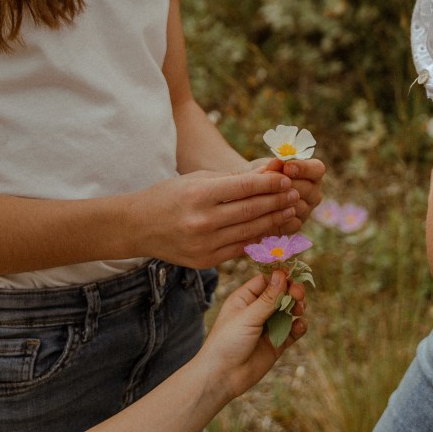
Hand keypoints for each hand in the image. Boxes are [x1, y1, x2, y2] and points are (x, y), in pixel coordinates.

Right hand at [131, 170, 299, 267]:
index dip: (270, 183)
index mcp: (199, 195)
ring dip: (274, 221)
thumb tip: (270, 170)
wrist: (137, 227)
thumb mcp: (198, 179)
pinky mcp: (205, 261)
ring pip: (250, 231)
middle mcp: (202, 221)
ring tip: (289, 210)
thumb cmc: (171, 196)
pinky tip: (271, 229)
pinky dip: (258, 238)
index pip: (245, 187)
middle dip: (278, 201)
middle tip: (295, 194)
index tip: (286, 179)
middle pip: (251, 210)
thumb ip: (234, 178)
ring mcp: (204, 244)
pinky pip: (240, 248)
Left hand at [198, 270, 306, 400]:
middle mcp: (257, 310)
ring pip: (289, 310)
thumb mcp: (247, 317)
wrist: (222, 378)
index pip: (267, 280)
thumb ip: (267, 298)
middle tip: (299, 295)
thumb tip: (282, 275)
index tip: (293, 276)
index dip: (281, 277)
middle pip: (281, 294)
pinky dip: (299, 327)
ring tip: (299, 310)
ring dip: (297, 307)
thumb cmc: (226, 343)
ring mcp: (268, 327)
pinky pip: (292, 331)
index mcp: (245, 299)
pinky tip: (299, 326)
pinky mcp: (276, 343)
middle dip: (292, 292)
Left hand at [258, 157, 324, 230]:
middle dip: (286, 183)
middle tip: (267, 178)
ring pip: (299, 206)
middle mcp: (314, 194)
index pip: (317, 169)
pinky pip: (291, 223)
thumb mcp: (269, 165)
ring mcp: (306, 211)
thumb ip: (276, 163)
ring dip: (279, 200)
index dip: (304, 168)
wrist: (252, 192)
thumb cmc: (264, 173)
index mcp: (313, 174)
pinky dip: (277, 217)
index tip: (286, 166)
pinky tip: (265, 211)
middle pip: (308, 188)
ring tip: (261, 193)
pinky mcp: (296, 225)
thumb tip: (278, 163)